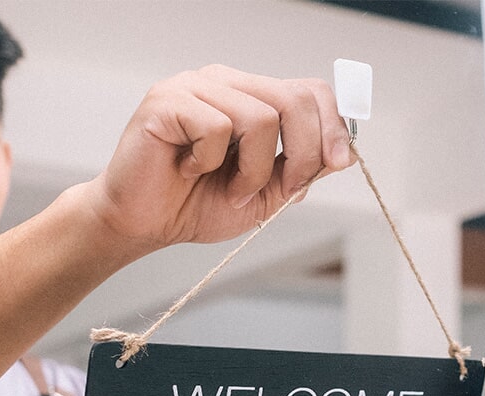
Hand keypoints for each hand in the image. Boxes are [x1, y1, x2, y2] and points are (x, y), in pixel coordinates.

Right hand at [85, 65, 354, 255]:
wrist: (141, 224)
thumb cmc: (194, 205)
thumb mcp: (264, 196)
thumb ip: (300, 172)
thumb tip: (342, 154)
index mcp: (251, 96)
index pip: (309, 89)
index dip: (332, 124)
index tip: (338, 162)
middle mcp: (225, 82)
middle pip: (293, 99)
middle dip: (303, 153)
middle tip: (285, 189)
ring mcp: (194, 86)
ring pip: (261, 117)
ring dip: (254, 170)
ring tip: (229, 188)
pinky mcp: (166, 101)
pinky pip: (217, 127)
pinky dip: (209, 161)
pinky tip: (188, 169)